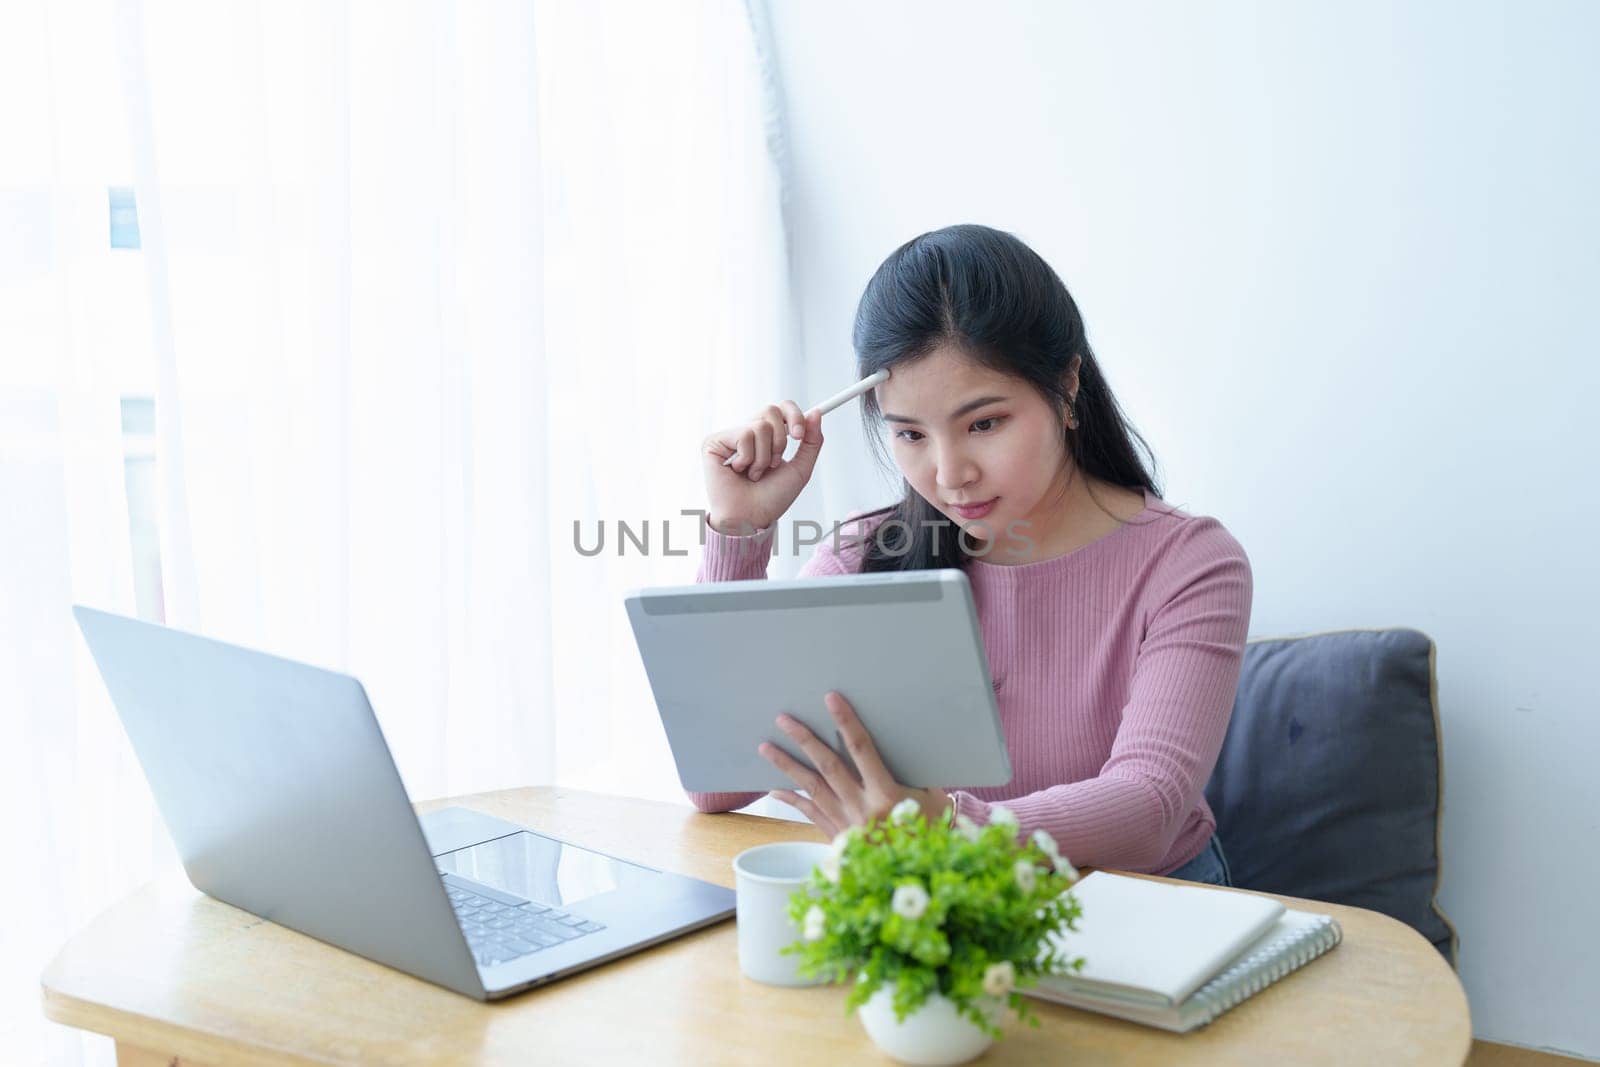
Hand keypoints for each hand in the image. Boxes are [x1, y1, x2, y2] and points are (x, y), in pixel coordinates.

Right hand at [702, 402, 823, 534]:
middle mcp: (748, 432)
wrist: (751, 517)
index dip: (794, 415)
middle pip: (771, 410)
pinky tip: (740, 471)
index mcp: (766, 436)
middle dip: (780, 441)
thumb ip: (811, 441)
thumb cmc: (771, 498)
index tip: (799, 435)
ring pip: (759, 425)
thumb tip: (816, 413)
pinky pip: (743, 435)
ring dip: (764, 457)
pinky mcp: (714, 442)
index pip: (781, 408)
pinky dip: (748, 458)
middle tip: (774, 464)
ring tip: (755, 473)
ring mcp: (730, 436)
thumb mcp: (800, 468)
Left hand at [759, 691, 949, 837]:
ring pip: (811, 789)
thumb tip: (894, 742)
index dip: (846, 722)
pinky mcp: (837, 838)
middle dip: (804, 739)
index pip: (862, 749)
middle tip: (782, 718)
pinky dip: (793, 800)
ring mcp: (845, 824)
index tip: (831, 699)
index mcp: (887, 795)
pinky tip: (775, 789)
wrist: (919, 875)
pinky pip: (810, 814)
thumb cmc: (931, 832)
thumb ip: (910, 772)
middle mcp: (861, 809)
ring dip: (787, 766)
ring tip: (765, 748)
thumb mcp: (932, 798)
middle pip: (827, 766)